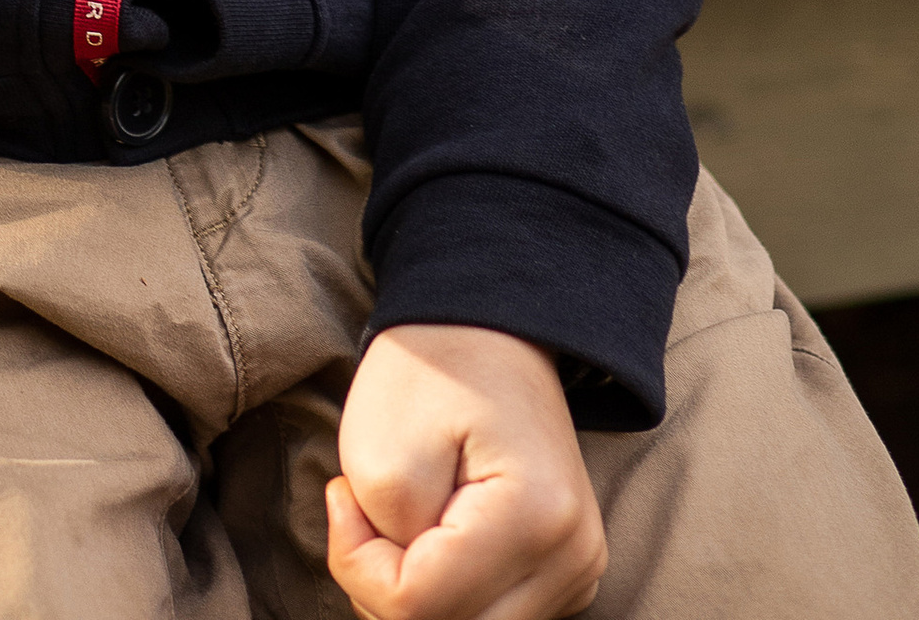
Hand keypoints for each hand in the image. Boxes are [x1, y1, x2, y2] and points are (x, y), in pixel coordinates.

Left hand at [328, 326, 605, 618]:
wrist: (487, 327)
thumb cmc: (432, 369)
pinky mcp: (565, 578)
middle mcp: (573, 558)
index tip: (342, 495)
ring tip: (402, 518)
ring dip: (416, 597)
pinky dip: (447, 596)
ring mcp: (576, 572)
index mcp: (537, 519)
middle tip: (365, 514)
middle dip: (386, 588)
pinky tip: (432, 539)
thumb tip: (398, 600)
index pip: (419, 608)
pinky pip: (488, 618)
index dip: (358, 563)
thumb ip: (382, 549)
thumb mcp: (380, 447)